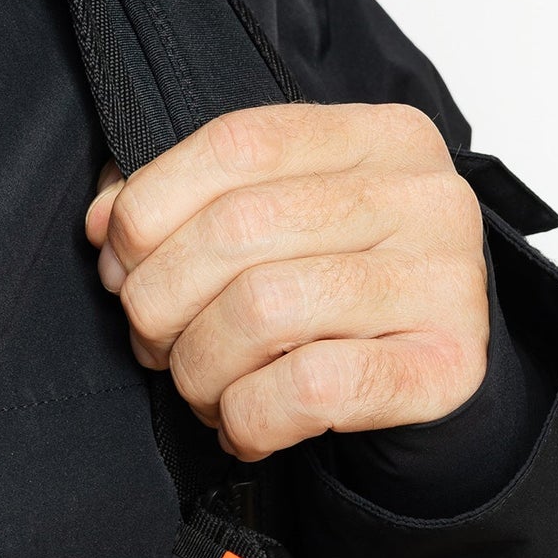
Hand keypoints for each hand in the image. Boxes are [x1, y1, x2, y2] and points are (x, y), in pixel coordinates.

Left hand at [85, 103, 486, 459]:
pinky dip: (249, 415)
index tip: (116, 257)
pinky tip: (240, 423)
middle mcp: (423, 195)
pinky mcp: (450, 369)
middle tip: (150, 335)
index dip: (152, 202)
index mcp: (377, 134)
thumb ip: (195, 197)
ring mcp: (446, 280)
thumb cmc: (341, 279)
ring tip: (195, 383)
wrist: (439, 370)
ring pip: (265, 310)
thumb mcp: (279, 212)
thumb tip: (106, 222)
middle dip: (162, 295)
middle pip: (240, 229)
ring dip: (200, 364)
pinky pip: (312, 388)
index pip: (238, 144)